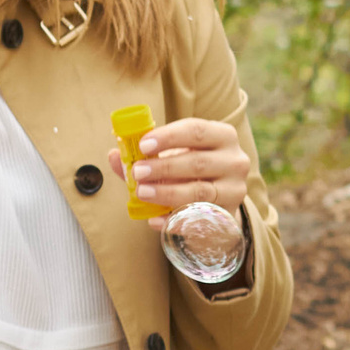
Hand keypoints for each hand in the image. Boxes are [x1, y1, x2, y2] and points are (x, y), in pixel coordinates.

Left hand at [106, 116, 248, 231]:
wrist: (218, 200)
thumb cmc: (191, 170)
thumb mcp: (173, 156)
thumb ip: (145, 157)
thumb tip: (114, 156)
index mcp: (222, 136)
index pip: (196, 130)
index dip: (168, 137)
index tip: (143, 145)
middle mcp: (235, 161)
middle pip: (198, 162)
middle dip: (164, 168)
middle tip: (138, 172)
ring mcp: (235, 190)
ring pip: (199, 192)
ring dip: (167, 192)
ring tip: (142, 193)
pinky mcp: (228, 216)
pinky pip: (198, 219)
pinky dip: (174, 220)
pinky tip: (154, 220)